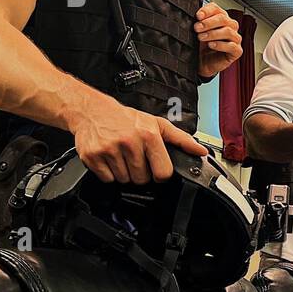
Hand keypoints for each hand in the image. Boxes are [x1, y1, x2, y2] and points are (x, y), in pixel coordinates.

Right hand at [70, 93, 207, 184]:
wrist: (92, 111)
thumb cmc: (126, 118)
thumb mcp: (156, 124)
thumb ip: (181, 139)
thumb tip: (200, 151)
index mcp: (149, 135)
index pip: (163, 172)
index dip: (160, 174)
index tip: (155, 169)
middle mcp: (129, 142)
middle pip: (142, 179)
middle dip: (140, 172)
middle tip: (134, 157)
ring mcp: (110, 150)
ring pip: (124, 180)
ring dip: (124, 173)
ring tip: (122, 156)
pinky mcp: (92, 157)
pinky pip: (107, 179)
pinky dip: (109, 174)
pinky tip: (110, 159)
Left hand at [196, 1, 242, 78]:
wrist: (203, 63)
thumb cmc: (202, 46)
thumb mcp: (198, 33)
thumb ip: (198, 23)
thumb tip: (194, 17)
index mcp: (221, 18)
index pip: (216, 9)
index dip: (207, 11)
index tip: (197, 16)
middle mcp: (230, 26)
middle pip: (223, 19)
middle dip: (208, 23)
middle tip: (197, 28)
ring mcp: (235, 38)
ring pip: (228, 31)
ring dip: (213, 34)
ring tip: (201, 37)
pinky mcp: (237, 51)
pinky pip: (232, 46)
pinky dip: (220, 45)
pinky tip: (211, 45)